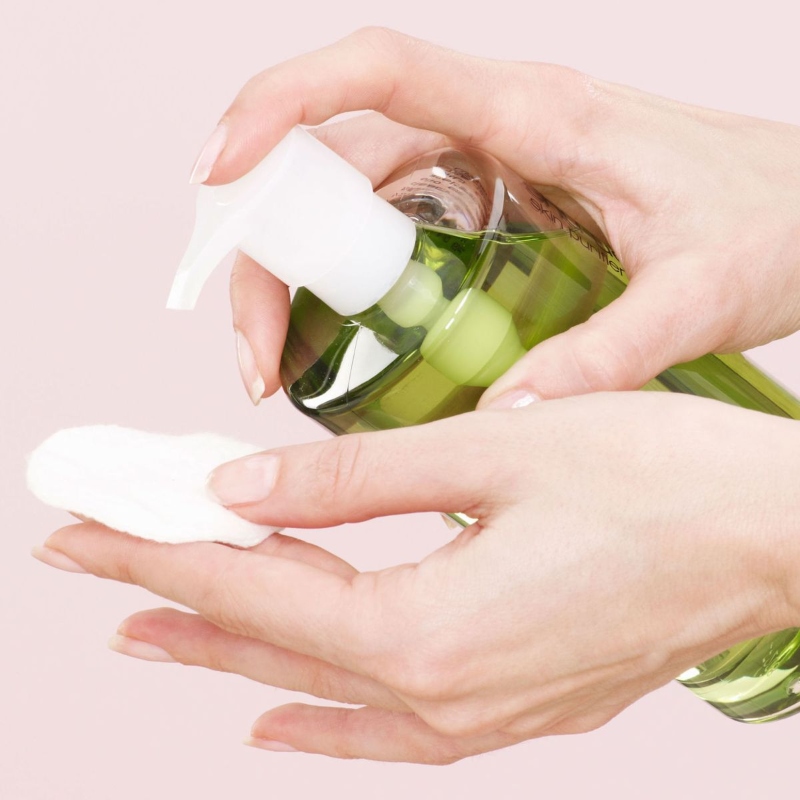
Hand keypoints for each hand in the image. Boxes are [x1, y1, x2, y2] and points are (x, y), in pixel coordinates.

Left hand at [36, 393, 799, 762]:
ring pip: (322, 684)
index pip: (254, 587)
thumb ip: (356, 479)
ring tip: (156, 630)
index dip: (161, 549)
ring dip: (233, 650)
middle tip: (91, 563)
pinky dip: (323, 722)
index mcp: (430, 626)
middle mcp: (448, 691)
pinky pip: (390, 730)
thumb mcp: (492, 450)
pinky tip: (280, 719)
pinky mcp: (521, 700)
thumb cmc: (658, 478)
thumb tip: (245, 488)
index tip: (87, 528)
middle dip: (172, 593)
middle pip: (272, 639)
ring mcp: (487, 710)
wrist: (776, 533)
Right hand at [188, 28, 799, 405]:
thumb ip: (611, 353)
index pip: (379, 72)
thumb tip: (509, 417)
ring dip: (296, 270)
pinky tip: (340, 340)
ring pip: (351, 196)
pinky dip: (345, 278)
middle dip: (270, 244)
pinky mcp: (493, 203)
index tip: (218, 167)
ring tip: (279, 361)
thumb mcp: (701, 294)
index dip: (281, 104)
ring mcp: (489, 166)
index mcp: (538, 116)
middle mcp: (496, 129)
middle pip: (335, 157)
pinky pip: (390, 226)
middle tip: (258, 354)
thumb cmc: (775, 221)